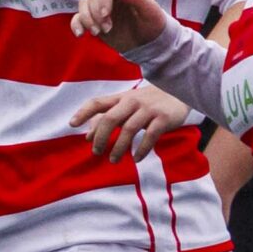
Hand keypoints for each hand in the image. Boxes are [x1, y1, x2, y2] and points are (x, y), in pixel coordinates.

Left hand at [69, 84, 189, 161]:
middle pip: (110, 119)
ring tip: (114, 160)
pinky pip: (150, 136)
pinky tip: (136, 158)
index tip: (72, 124)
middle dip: (101, 138)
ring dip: (119, 147)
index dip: (84, 112)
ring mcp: (148, 109)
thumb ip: (108, 118)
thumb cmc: (148, 102)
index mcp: (121, 98)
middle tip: (97, 152)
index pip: (98, 102)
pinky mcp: (163, 118)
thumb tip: (87, 136)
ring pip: (129, 129)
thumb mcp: (127, 106)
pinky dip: (141, 149)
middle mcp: (133, 101)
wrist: (181, 92)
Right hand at [70, 0, 169, 53]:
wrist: (149, 42)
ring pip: (83, 5)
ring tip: (97, 33)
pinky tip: (80, 35)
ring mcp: (100, 7)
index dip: (104, 0)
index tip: (105, 15)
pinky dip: (76, 25)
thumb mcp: (151, 12)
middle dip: (96, 13)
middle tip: (107, 29)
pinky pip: (78, 18)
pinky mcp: (93, 20)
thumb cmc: (153, 24)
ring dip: (87, 19)